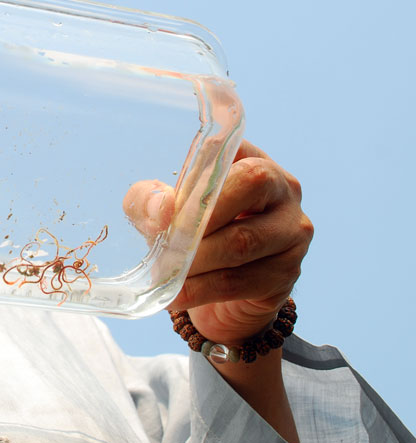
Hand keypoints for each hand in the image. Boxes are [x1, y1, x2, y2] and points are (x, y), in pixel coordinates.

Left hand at [124, 140, 311, 343]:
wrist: (218, 293)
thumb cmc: (191, 236)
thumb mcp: (164, 213)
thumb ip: (151, 201)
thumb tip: (162, 207)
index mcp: (250, 159)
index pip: (230, 147)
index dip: (197, 168)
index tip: (168, 195)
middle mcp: (283, 188)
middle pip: (251, 182)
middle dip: (200, 213)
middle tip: (167, 239)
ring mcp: (292, 231)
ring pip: (243, 240)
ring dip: (195, 259)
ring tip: (164, 272)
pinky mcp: (286, 273)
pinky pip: (241, 279)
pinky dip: (202, 289)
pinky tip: (177, 295)